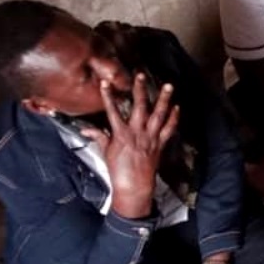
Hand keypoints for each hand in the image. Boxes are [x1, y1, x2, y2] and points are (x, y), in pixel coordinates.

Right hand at [80, 74, 179, 217]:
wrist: (134, 187)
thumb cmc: (118, 171)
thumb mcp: (105, 152)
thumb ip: (99, 137)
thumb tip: (86, 130)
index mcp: (121, 134)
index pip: (112, 111)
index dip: (108, 97)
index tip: (106, 84)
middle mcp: (137, 133)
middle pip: (140, 107)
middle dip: (140, 90)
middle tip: (141, 76)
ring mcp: (151, 138)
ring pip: (159, 115)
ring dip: (164, 100)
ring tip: (169, 86)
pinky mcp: (160, 144)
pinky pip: (169, 129)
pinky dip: (174, 118)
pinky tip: (177, 107)